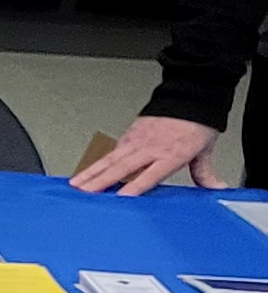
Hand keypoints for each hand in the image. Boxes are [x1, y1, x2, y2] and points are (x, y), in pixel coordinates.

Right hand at [73, 112, 221, 194]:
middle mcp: (151, 148)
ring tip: (76, 184)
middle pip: (121, 167)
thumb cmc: (196, 121)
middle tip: (84, 192)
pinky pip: (111, 151)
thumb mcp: (205, 149)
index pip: (149, 174)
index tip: (120, 197)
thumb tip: (216, 188)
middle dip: (100, 181)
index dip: (134, 186)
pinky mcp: (130, 135)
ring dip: (91, 173)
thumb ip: (204, 172)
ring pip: (110, 159)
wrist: (190, 94)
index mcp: (171, 154)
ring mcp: (137, 140)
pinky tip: (86, 172)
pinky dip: (97, 163)